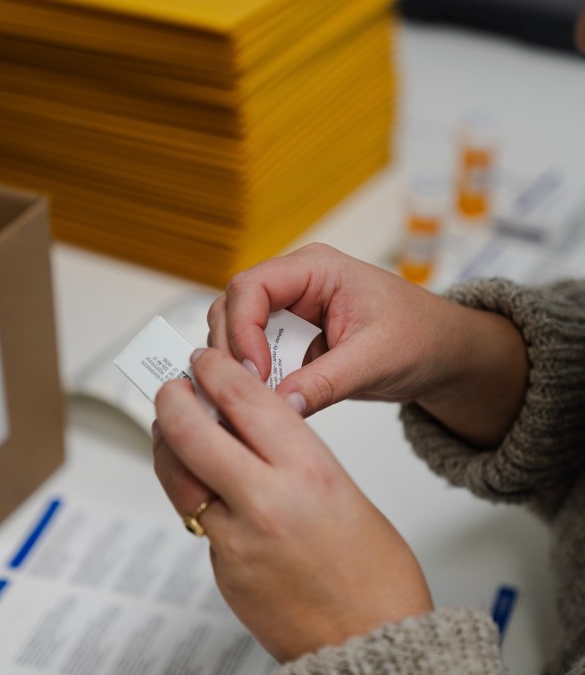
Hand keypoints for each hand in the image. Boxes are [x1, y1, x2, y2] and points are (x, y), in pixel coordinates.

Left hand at [153, 348, 431, 662]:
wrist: (371, 650)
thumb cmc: (377, 576)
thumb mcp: (345, 493)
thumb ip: (295, 458)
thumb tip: (250, 430)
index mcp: (309, 472)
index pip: (244, 399)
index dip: (215, 371)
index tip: (204, 361)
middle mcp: (265, 501)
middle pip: (189, 431)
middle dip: (171, 399)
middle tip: (171, 388)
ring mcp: (235, 540)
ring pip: (176, 475)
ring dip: (167, 445)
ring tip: (172, 431)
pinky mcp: (221, 572)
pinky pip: (197, 519)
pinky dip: (196, 494)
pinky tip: (208, 489)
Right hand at [208, 243, 528, 447]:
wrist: (441, 353)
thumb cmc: (420, 336)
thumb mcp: (376, 360)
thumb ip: (326, 382)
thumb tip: (281, 406)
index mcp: (315, 268)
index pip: (251, 287)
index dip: (242, 331)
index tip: (254, 374)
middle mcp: (295, 285)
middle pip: (232, 308)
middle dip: (231, 350)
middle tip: (243, 391)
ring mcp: (291, 312)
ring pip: (237, 332)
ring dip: (238, 366)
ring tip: (252, 400)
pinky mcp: (293, 341)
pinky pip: (257, 357)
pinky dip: (254, 380)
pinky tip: (263, 402)